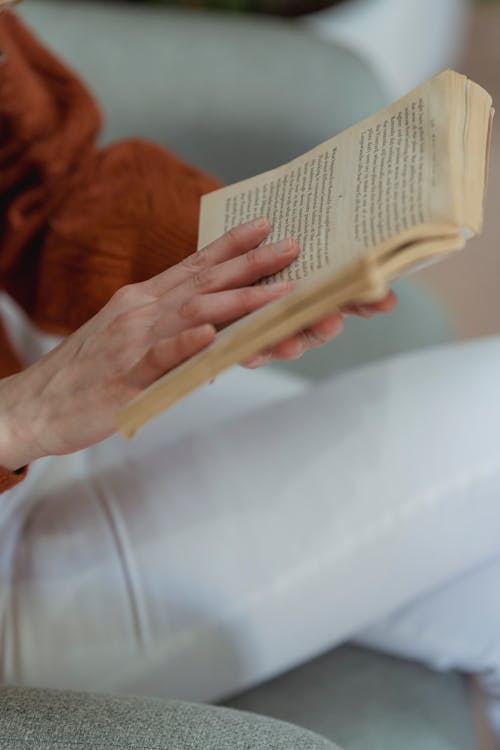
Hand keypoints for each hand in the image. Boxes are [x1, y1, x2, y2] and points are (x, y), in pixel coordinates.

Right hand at [0, 218, 394, 467]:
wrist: (34, 404)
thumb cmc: (84, 372)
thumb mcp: (126, 336)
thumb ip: (164, 324)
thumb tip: (205, 321)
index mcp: (142, 300)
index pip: (194, 266)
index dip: (231, 245)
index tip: (264, 225)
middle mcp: (141, 311)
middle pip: (204, 282)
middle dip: (252, 264)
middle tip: (293, 246)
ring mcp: (133, 342)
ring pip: (193, 313)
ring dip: (239, 299)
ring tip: (279, 290)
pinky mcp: (125, 377)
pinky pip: (159, 357)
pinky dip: (185, 342)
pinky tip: (210, 332)